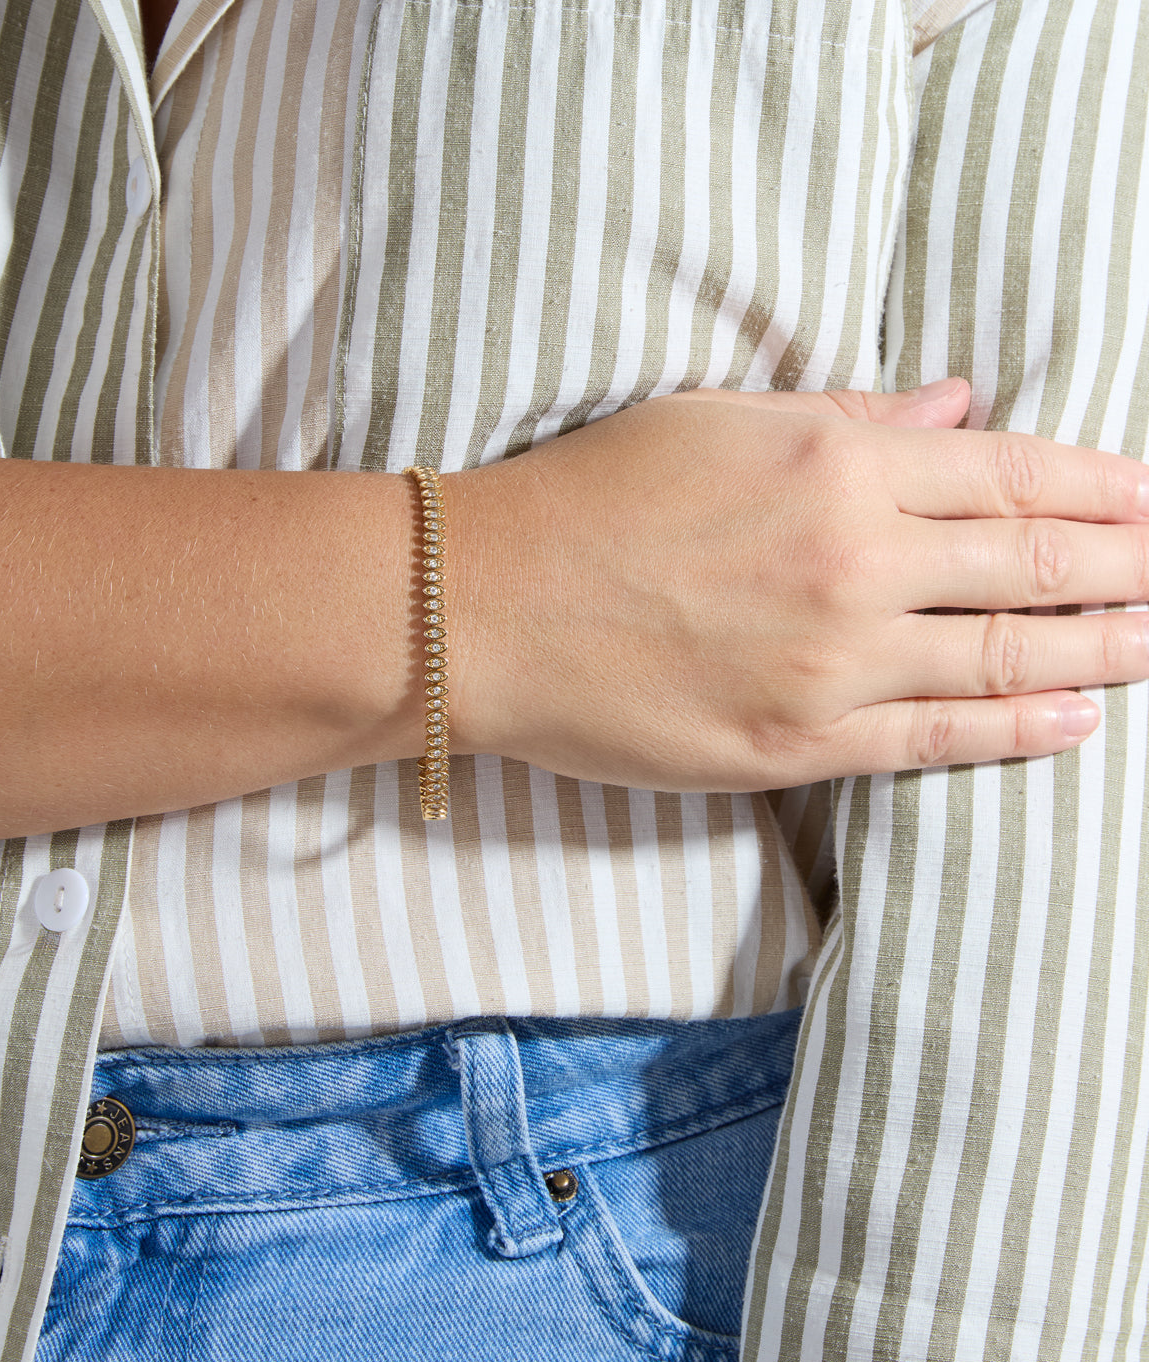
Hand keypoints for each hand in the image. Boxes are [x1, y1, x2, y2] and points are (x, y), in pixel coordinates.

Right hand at [449, 379, 1148, 789]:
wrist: (485, 608)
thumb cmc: (590, 497)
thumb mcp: (719, 422)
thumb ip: (853, 419)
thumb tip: (961, 408)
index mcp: (838, 464)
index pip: (1016, 472)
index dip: (1105, 488)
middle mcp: (854, 561)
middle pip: (1034, 563)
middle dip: (1130, 569)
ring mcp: (832, 662)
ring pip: (1005, 655)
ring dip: (1104, 649)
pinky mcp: (797, 744)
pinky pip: (935, 741)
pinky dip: (1018, 730)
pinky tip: (1079, 720)